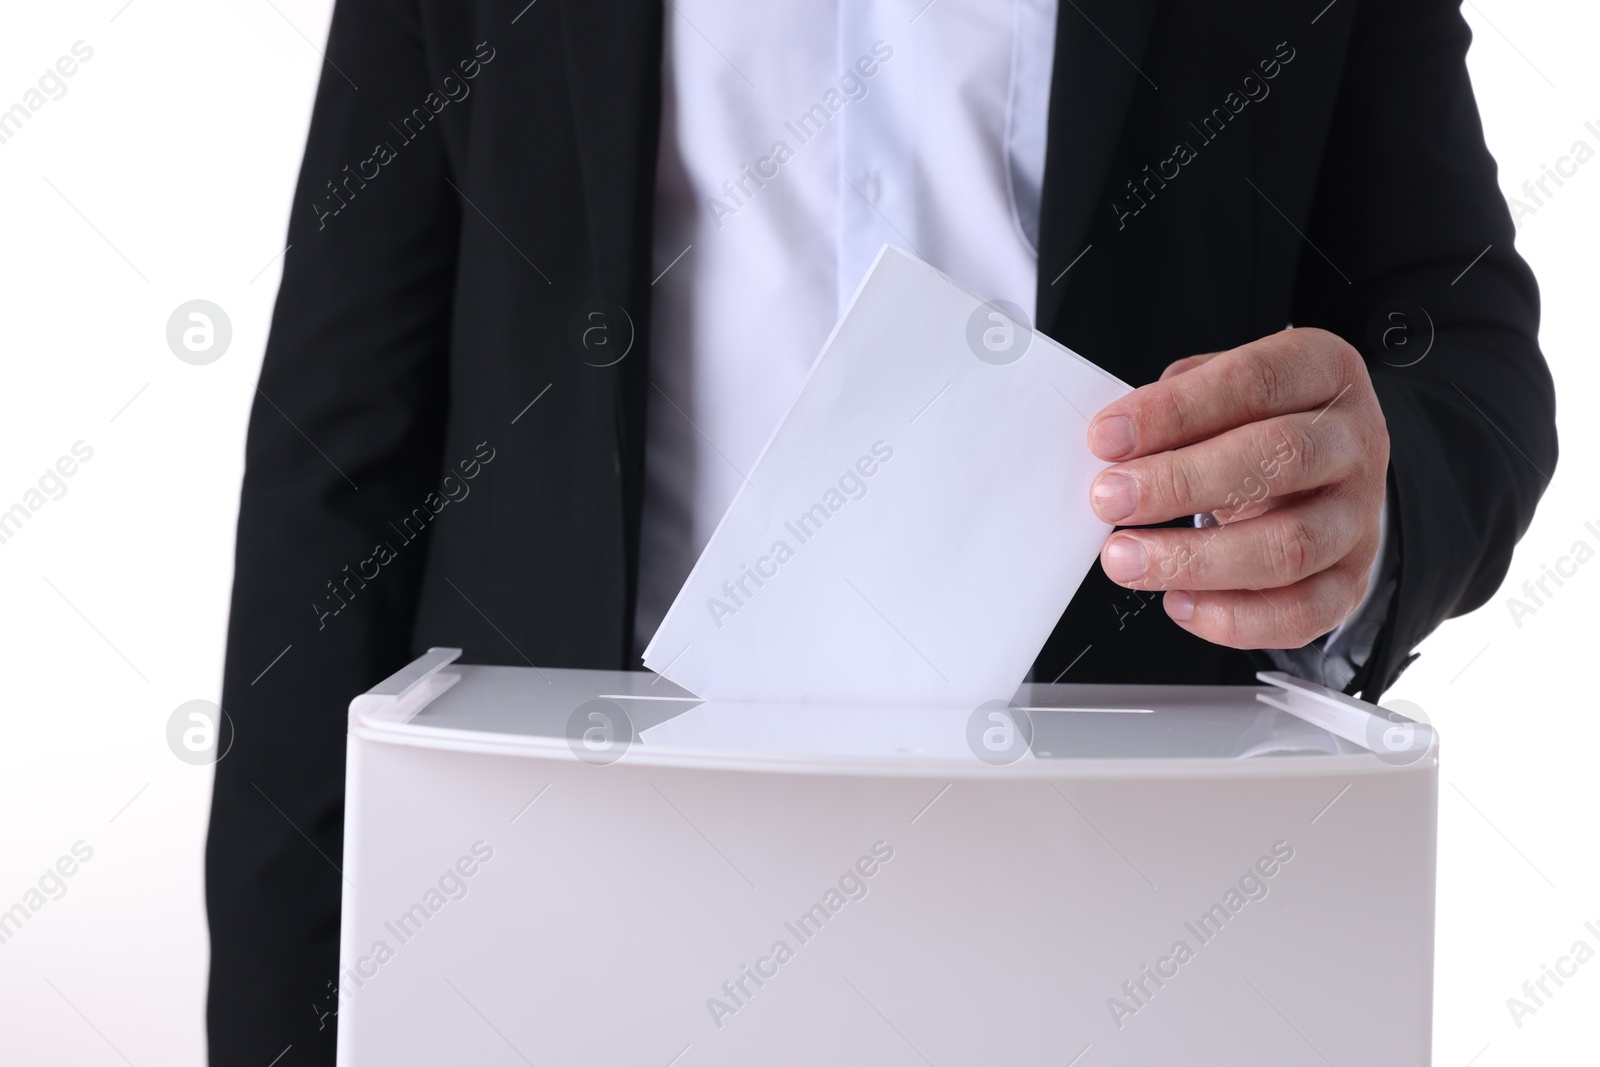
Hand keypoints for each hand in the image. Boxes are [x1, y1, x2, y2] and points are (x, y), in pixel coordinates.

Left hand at [1086, 328, 1388, 648]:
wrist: (1321, 470)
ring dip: (1195, 559)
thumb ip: (1174, 405)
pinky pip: (1302, 612)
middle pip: (1279, 458)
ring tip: (1127, 558)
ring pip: (1290, 546)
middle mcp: (1353, 441)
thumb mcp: (1219, 388)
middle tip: (1110, 499)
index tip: (1107, 439)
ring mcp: (1359, 515)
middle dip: (1180, 483)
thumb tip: (1115, 445)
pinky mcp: (1351, 579)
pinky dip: (1234, 618)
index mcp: (1323, 371)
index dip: (1174, 411)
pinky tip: (1179, 602)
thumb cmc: (1256, 423)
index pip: (1253, 383)